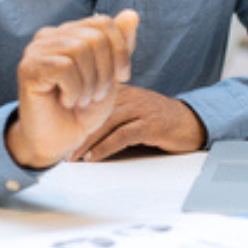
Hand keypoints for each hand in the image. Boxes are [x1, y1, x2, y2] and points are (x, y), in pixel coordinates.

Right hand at [6, 10, 138, 168]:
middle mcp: (49, 35)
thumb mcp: (110, 75)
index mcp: (68, 32)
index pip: (103, 22)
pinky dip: (74, 90)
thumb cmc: (82, 109)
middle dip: (105, 72)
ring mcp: (36, 50)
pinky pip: (64, 67)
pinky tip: (66, 100)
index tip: (121, 78)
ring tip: (82, 99)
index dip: (120, 51)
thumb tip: (132, 13)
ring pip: (79, 50)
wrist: (59, 141)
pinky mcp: (28, 68)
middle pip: (94, 37)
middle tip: (96, 95)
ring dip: (90, 83)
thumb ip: (119, 46)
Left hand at [70, 85, 206, 161]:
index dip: (72, 114)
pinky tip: (93, 157)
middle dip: (75, 131)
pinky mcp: (151, 124)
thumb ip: (110, 113)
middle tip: (60, 148)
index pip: (90, 98)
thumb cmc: (157, 120)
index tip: (56, 131)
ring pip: (106, 123)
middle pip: (94, 112)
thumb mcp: (131, 110)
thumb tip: (81, 129)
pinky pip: (123, 135)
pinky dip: (105, 147)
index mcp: (121, 91)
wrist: (191, 122)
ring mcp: (141, 109)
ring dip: (86, 141)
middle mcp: (129, 96)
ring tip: (72, 156)